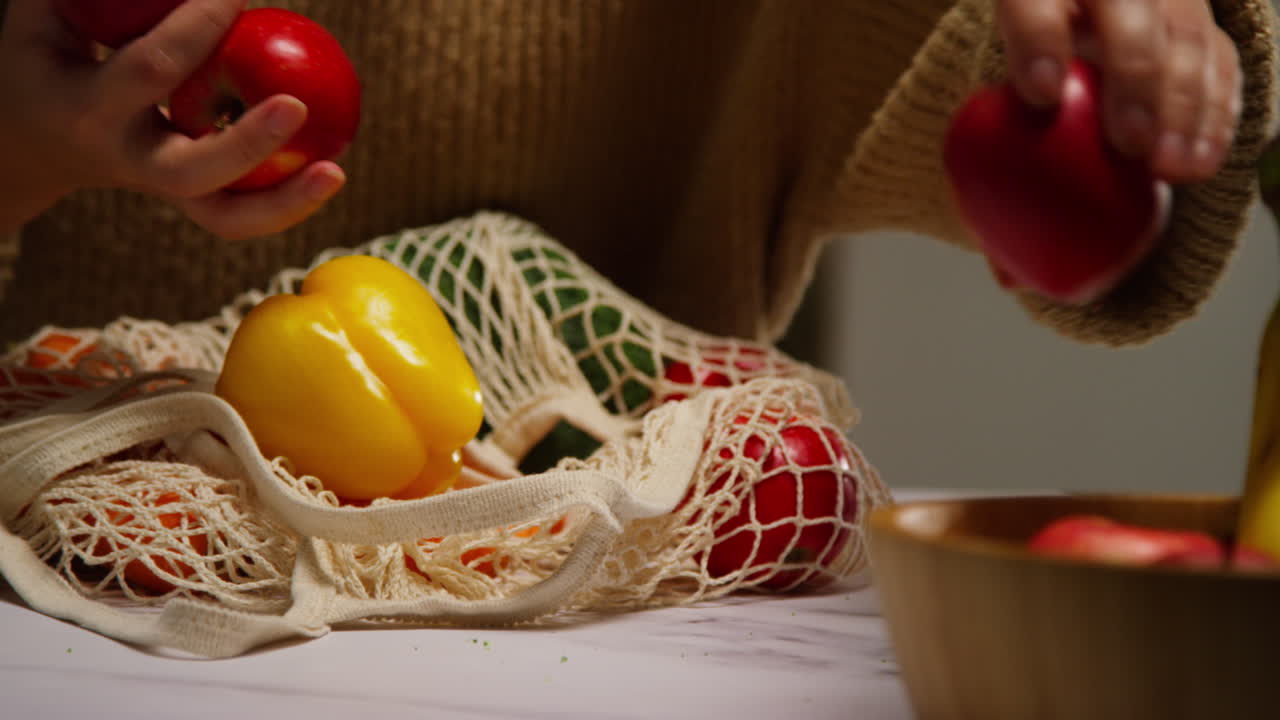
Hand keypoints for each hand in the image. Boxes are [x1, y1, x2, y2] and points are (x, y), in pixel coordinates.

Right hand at [0, 0, 344, 238]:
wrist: (33, 143)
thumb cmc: (49, 57)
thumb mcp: (45, 17)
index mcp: (89, 109)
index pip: (152, 69)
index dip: (197, 29)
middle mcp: (129, 160)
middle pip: (192, 170)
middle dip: (247, 142)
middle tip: (298, 105)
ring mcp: (163, 189)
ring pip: (225, 216)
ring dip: (285, 202)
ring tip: (336, 171)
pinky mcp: (192, 203)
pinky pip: (241, 216)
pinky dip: (288, 203)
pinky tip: (331, 172)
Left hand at [996, 0, 1241, 183]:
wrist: (1071, 44)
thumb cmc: (1023, 88)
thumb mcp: (998, 104)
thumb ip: (991, 153)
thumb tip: (1000, 259)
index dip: (1037, 36)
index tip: (1040, 94)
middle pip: (1128, 7)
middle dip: (1134, 71)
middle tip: (1129, 141)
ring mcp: (1160, 0)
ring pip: (1186, 34)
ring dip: (1184, 105)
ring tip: (1169, 168)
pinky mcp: (1198, 28)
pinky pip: (1219, 62)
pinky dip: (1214, 113)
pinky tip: (1199, 162)